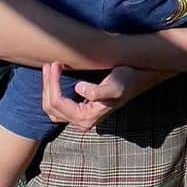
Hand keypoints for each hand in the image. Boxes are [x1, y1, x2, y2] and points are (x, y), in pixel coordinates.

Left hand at [41, 62, 167, 132]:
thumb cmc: (128, 80)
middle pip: (51, 107)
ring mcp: (80, 118)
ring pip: (52, 108)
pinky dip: (53, 92)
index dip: (53, 83)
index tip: (56, 64)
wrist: (138, 79)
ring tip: (50, 69)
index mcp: (86, 118)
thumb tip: (79, 88)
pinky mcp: (81, 111)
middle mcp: (81, 122)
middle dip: (47, 85)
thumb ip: (98, 91)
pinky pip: (58, 106)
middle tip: (50, 64)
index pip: (59, 103)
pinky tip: (55, 78)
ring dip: (47, 89)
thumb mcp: (115, 85)